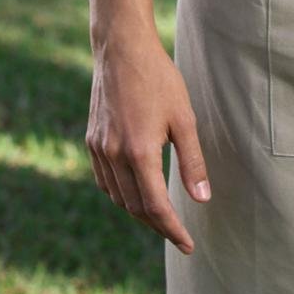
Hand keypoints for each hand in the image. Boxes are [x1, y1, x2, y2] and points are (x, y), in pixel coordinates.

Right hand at [86, 26, 210, 253]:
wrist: (122, 48)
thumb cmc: (159, 78)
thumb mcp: (184, 117)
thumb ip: (192, 161)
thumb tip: (202, 199)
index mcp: (139, 152)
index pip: (156, 207)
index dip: (173, 230)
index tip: (188, 244)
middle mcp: (114, 155)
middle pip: (135, 207)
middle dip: (158, 225)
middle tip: (178, 235)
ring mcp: (99, 148)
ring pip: (118, 197)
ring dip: (139, 212)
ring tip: (161, 217)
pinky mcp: (92, 140)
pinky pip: (106, 181)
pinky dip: (121, 194)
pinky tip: (135, 192)